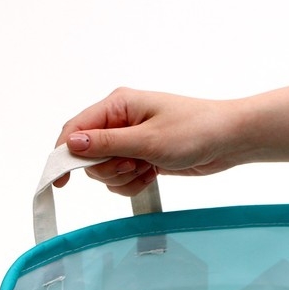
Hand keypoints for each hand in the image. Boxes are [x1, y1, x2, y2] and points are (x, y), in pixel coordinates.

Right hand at [54, 88, 244, 194]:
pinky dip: (134, 183)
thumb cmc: (195, 130)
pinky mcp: (143, 158)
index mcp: (117, 106)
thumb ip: (108, 143)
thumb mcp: (148, 139)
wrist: (228, 141)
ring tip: (147, 168)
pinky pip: (124, 178)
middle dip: (107, 168)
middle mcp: (121, 121)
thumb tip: (72, 144)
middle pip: (90, 155)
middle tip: (133, 165)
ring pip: (107, 170)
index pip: (76, 129)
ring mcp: (132, 141)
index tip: (60, 180)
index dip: (63, 154)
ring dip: (123, 178)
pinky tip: (152, 176)